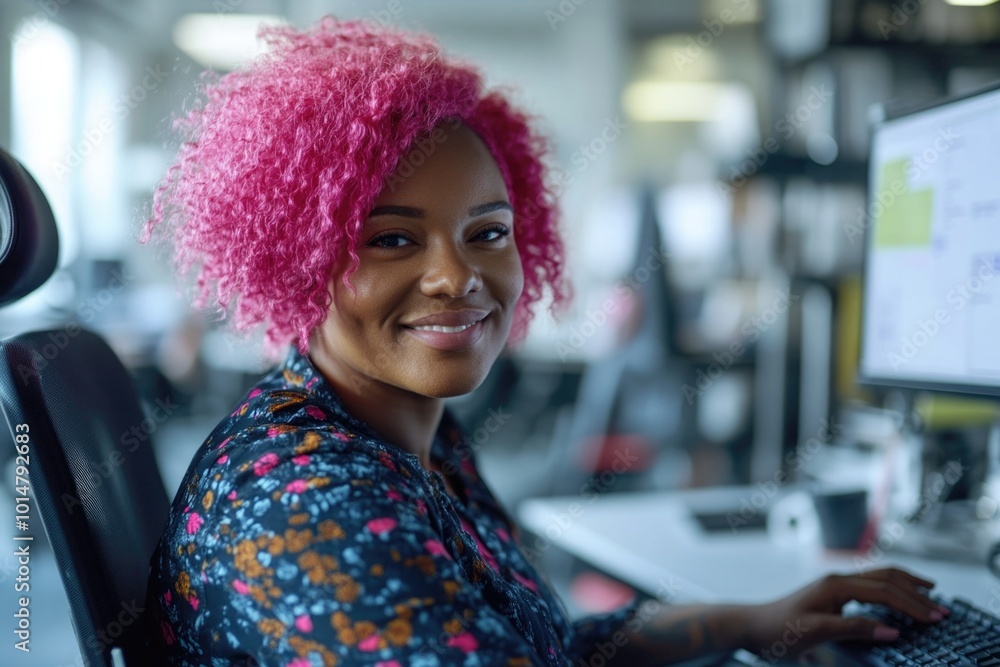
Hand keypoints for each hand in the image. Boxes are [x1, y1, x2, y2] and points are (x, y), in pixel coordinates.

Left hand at [743, 567, 947, 658]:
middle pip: (887, 579)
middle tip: (942, 609)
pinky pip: (870, 584)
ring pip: (879, 577)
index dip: (912, 605)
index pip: (885, 592)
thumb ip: (854, 629)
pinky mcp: (833, 593)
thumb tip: (892, 630)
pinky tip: (898, 595)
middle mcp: (838, 580)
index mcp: (836, 586)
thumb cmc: (778, 630)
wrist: (752, 625)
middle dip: (916, 593)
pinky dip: (891, 587)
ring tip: (930, 591)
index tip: (935, 617)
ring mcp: (835, 584)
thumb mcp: (815, 632)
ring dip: (906, 585)